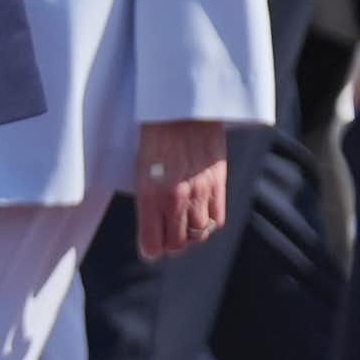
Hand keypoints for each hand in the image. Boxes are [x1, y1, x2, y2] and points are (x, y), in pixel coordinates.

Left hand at [135, 119, 229, 260]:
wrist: (183, 108)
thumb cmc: (155, 133)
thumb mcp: (140, 166)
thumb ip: (147, 196)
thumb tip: (150, 223)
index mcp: (149, 194)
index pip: (151, 242)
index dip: (150, 250)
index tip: (150, 250)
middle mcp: (175, 198)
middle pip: (176, 243)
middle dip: (169, 245)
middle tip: (165, 240)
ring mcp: (199, 192)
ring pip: (198, 234)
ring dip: (190, 235)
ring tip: (183, 227)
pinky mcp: (218, 184)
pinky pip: (217, 220)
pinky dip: (209, 224)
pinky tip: (201, 215)